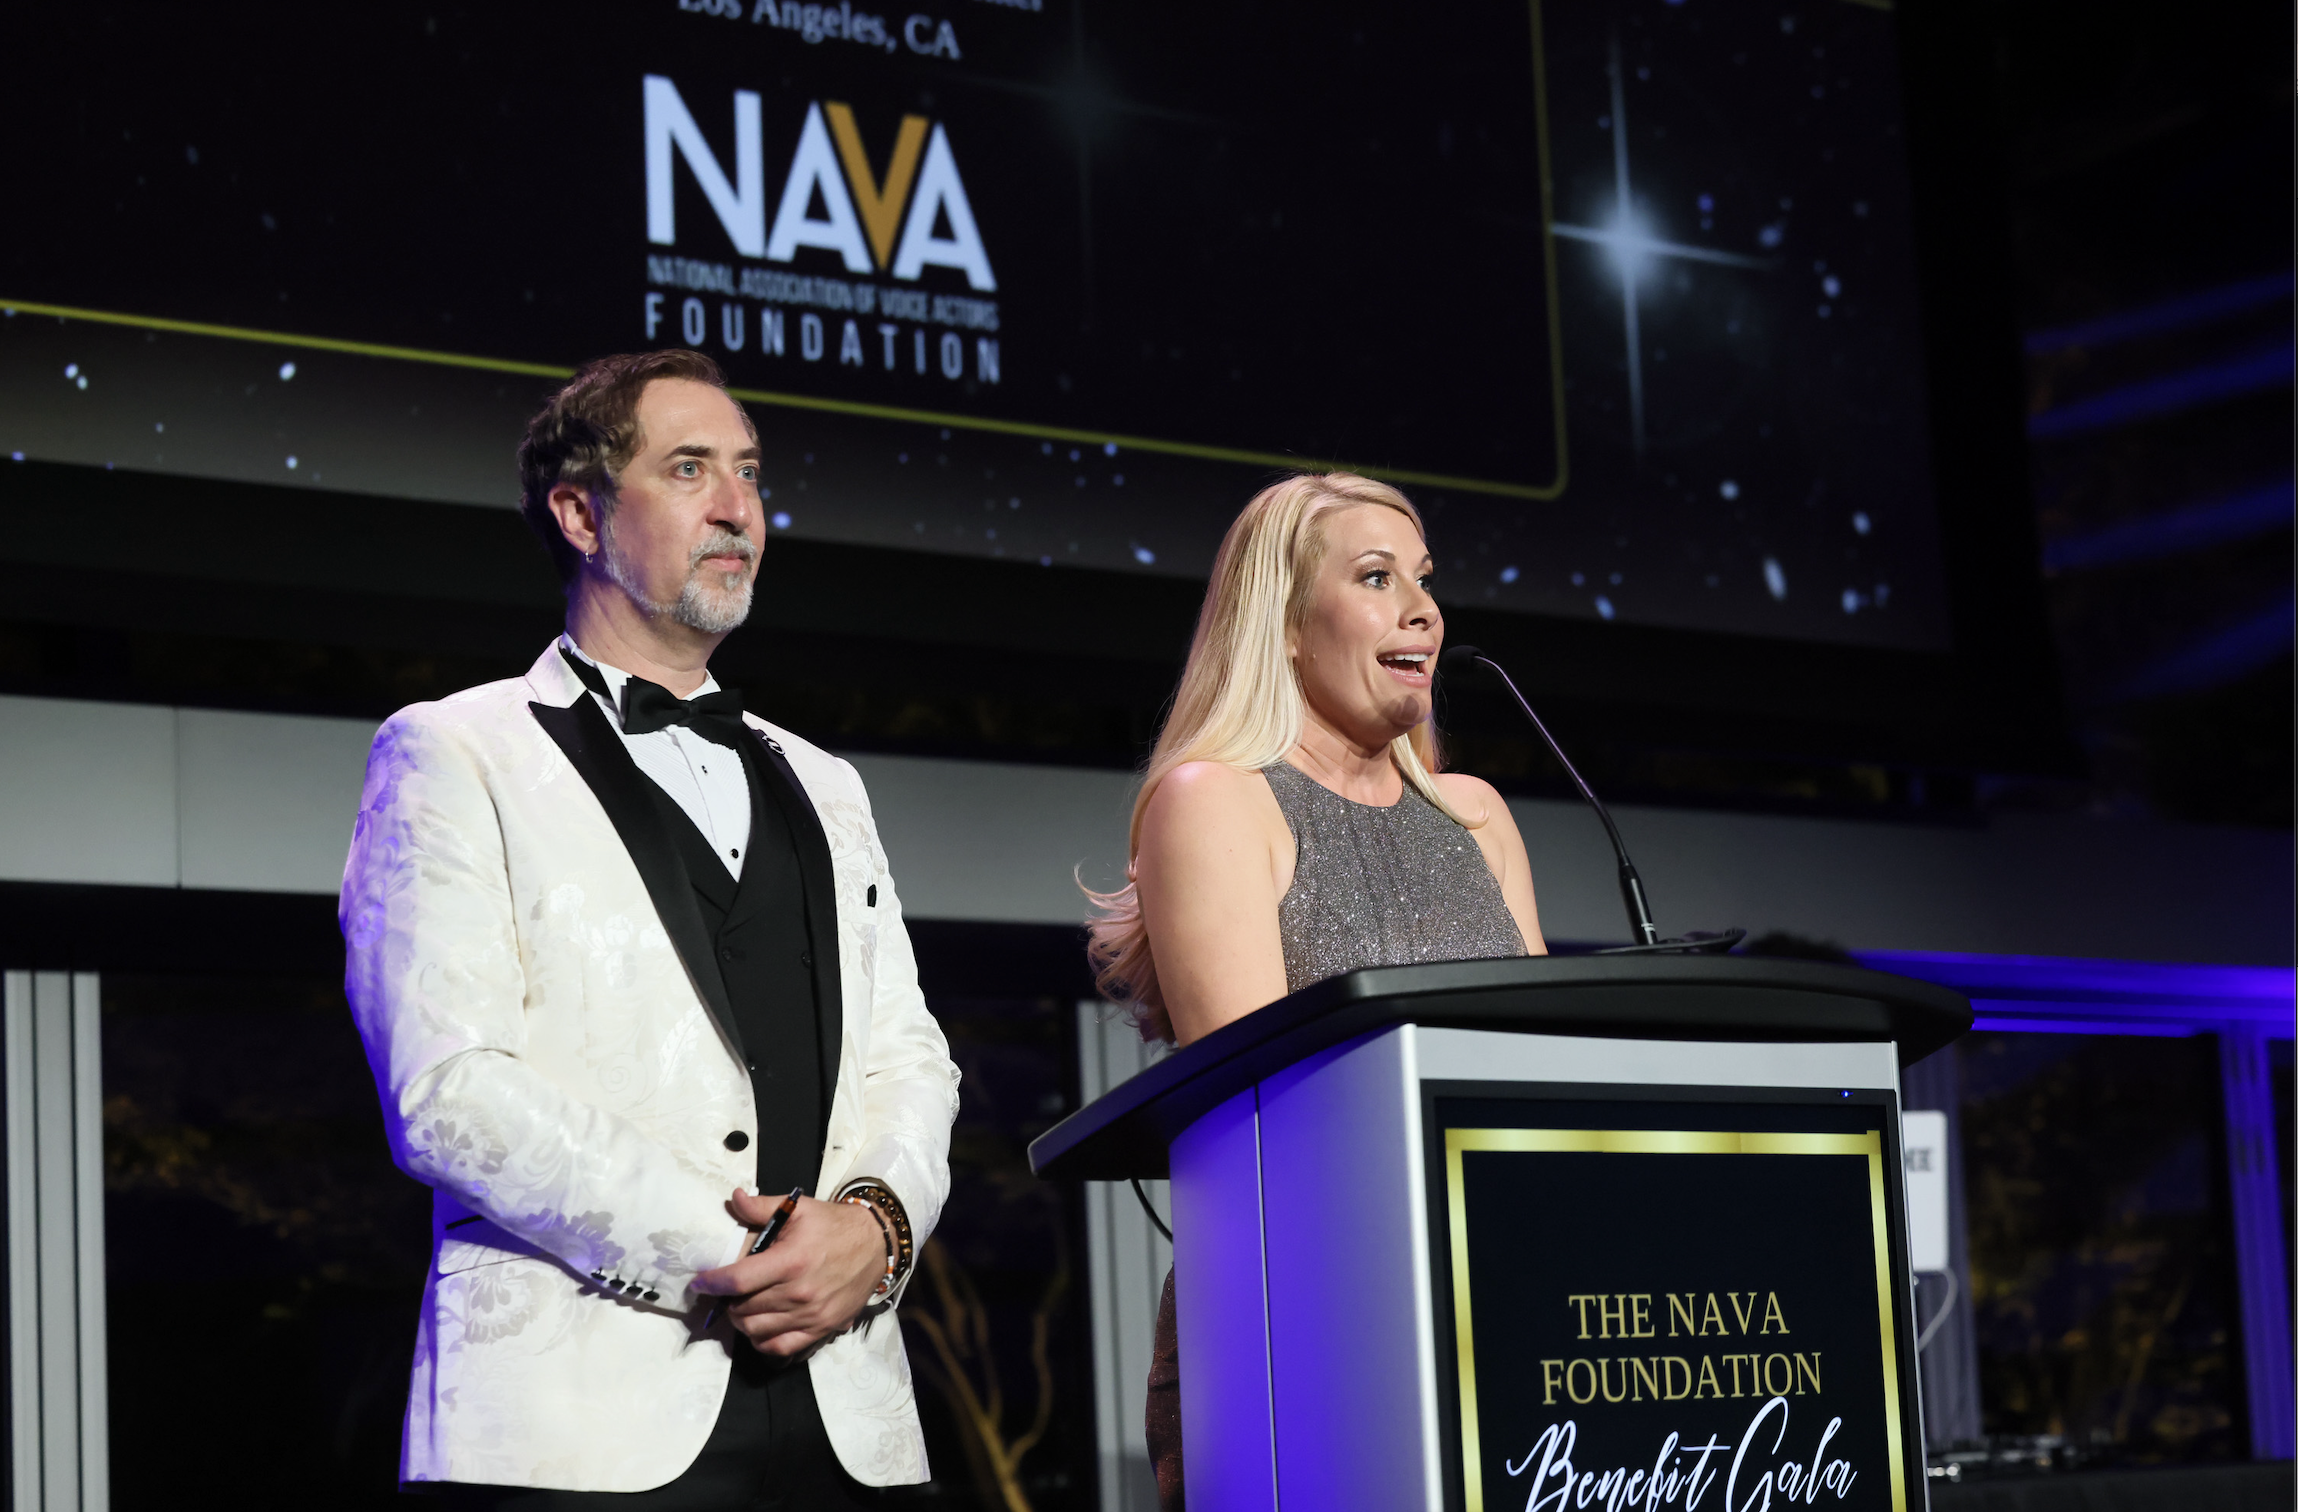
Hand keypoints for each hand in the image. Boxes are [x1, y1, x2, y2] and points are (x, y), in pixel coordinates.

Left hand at [694, 1190, 886, 1356]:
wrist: (876, 1244)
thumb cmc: (834, 1225)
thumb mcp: (800, 1208)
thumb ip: (763, 1207)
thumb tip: (733, 1199)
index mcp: (790, 1260)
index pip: (738, 1280)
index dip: (712, 1283)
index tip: (699, 1282)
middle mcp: (799, 1293)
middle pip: (744, 1308)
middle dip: (728, 1300)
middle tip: (727, 1291)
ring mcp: (811, 1315)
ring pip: (757, 1330)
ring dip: (742, 1320)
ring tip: (742, 1306)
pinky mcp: (821, 1329)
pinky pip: (781, 1347)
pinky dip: (763, 1341)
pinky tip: (760, 1327)